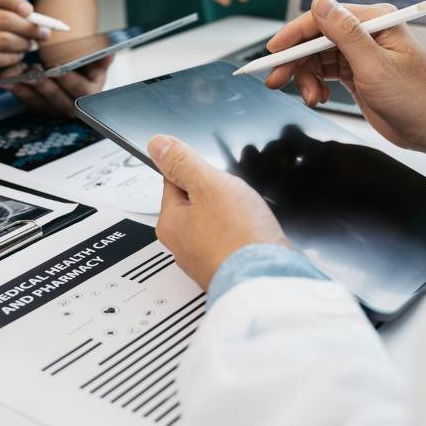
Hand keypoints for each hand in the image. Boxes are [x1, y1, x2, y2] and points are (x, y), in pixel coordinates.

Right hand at [0, 0, 48, 80]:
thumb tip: (28, 13)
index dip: (14, 0)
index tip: (29, 10)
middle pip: (5, 19)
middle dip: (30, 27)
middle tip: (42, 32)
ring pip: (5, 41)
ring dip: (24, 45)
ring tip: (30, 45)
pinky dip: (13, 59)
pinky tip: (16, 57)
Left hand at [9, 55, 112, 115]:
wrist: (73, 70)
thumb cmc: (84, 65)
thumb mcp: (94, 60)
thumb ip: (101, 58)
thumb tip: (109, 54)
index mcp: (91, 95)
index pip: (81, 91)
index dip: (68, 79)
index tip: (57, 66)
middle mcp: (74, 107)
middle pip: (59, 101)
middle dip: (46, 86)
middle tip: (34, 72)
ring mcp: (56, 110)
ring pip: (41, 104)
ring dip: (29, 90)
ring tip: (19, 75)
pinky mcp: (41, 110)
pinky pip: (28, 104)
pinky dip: (18, 92)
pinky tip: (8, 81)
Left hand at [147, 134, 287, 289]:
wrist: (268, 281)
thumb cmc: (239, 238)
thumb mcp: (209, 185)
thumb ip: (183, 162)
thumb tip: (157, 144)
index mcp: (169, 223)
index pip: (173, 180)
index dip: (198, 171)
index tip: (214, 175)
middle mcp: (181, 244)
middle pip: (197, 201)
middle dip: (218, 194)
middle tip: (235, 199)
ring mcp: (203, 259)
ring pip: (216, 221)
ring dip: (233, 215)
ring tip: (246, 218)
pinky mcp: (225, 268)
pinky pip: (231, 240)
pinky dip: (242, 233)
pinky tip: (253, 234)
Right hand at [265, 0, 425, 156]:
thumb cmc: (415, 98)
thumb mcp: (375, 66)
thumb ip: (346, 34)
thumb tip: (321, 4)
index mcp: (375, 21)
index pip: (323, 18)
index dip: (294, 34)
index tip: (274, 50)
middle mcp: (365, 33)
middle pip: (314, 38)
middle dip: (294, 60)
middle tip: (276, 79)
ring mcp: (359, 52)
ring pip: (315, 56)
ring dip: (305, 77)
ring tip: (309, 97)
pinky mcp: (355, 71)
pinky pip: (323, 71)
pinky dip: (315, 84)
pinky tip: (318, 97)